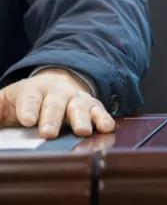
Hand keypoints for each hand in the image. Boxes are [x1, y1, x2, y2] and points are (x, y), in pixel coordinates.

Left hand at [0, 68, 114, 138]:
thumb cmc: (28, 98)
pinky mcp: (93, 107)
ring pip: (80, 108)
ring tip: (82, 131)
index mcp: (34, 89)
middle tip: (48, 133)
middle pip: (55, 104)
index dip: (29, 108)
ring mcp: (77, 99)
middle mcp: (59, 92)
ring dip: (81, 119)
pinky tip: (106, 128)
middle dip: (52, 118)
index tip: (27, 120)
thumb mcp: (7, 100)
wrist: (56, 84)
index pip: (31, 98)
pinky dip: (104, 119)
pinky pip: (100, 111)